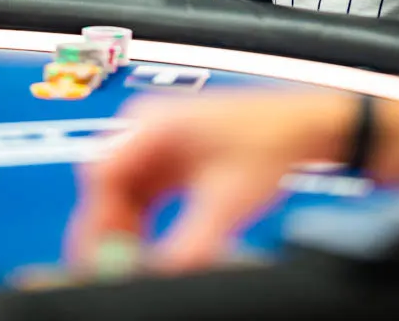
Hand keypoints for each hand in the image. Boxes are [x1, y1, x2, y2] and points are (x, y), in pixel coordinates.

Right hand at [67, 90, 355, 273]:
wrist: (301, 125)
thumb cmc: (269, 139)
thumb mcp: (229, 199)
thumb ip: (193, 241)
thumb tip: (164, 274)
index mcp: (152, 123)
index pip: (101, 173)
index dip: (97, 221)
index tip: (104, 258)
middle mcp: (145, 127)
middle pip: (105, 185)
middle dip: (107, 231)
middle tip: (113, 270)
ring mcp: (154, 142)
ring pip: (118, 194)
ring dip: (123, 232)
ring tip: (133, 265)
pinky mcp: (167, 158)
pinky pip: (138, 196)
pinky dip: (138, 225)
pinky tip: (148, 249)